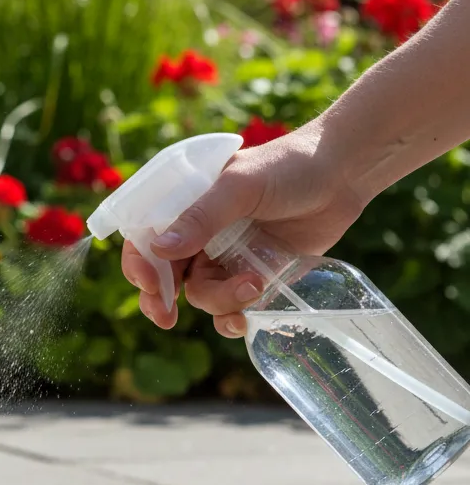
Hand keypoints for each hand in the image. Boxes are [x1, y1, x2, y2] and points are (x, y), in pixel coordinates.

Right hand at [121, 121, 365, 337]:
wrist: (343, 176)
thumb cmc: (288, 166)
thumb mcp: (241, 186)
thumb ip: (203, 217)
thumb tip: (161, 250)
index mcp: (183, 208)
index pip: (144, 240)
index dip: (140, 265)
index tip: (152, 285)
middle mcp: (198, 237)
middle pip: (164, 278)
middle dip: (161, 302)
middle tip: (166, 318)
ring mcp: (223, 260)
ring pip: (201, 297)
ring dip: (220, 301)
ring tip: (253, 286)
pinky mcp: (251, 278)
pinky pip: (230, 309)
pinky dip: (234, 318)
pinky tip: (247, 318)